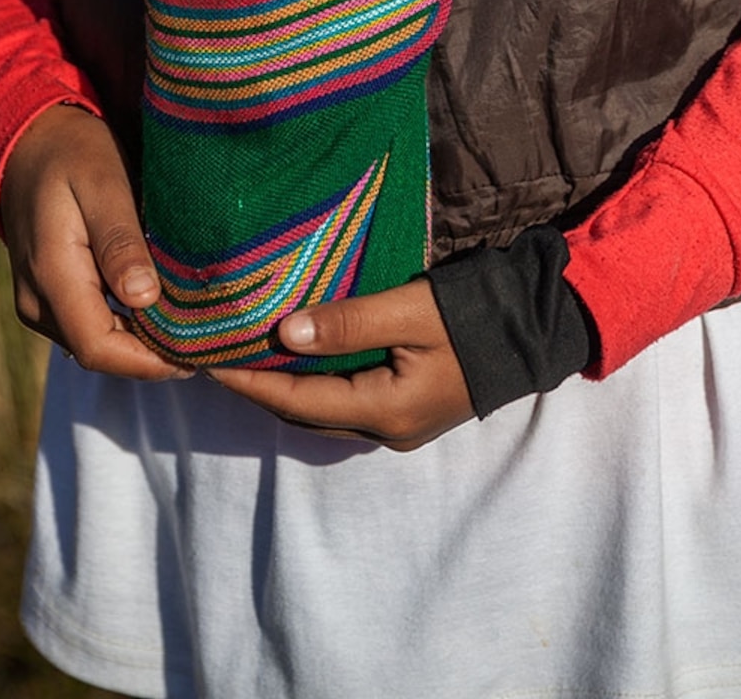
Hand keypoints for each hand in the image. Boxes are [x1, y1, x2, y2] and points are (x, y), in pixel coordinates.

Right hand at [0, 106, 178, 381]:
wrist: (30, 141)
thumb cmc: (74, 154)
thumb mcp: (103, 184)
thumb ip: (120, 241)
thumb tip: (142, 298)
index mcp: (50, 274)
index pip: (99, 349)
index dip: (151, 361)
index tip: (200, 348)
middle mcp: (36, 301)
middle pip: (100, 355)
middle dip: (153, 355)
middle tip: (207, 335)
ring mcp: (37, 304)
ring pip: (95, 347)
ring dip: (141, 343)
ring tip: (188, 320)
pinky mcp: (46, 300)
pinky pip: (89, 330)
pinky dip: (126, 328)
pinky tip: (158, 307)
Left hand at [205, 278, 474, 448]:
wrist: (535, 328)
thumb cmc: (473, 316)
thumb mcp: (408, 311)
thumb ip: (348, 322)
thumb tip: (284, 332)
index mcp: (386, 411)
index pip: (297, 400)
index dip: (248, 381)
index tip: (205, 357)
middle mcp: (388, 430)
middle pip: (304, 412)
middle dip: (256, 386)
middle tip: (212, 354)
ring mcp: (399, 424)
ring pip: (322, 411)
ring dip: (281, 386)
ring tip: (241, 353)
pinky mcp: (406, 408)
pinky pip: (343, 401)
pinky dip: (310, 383)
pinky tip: (291, 357)